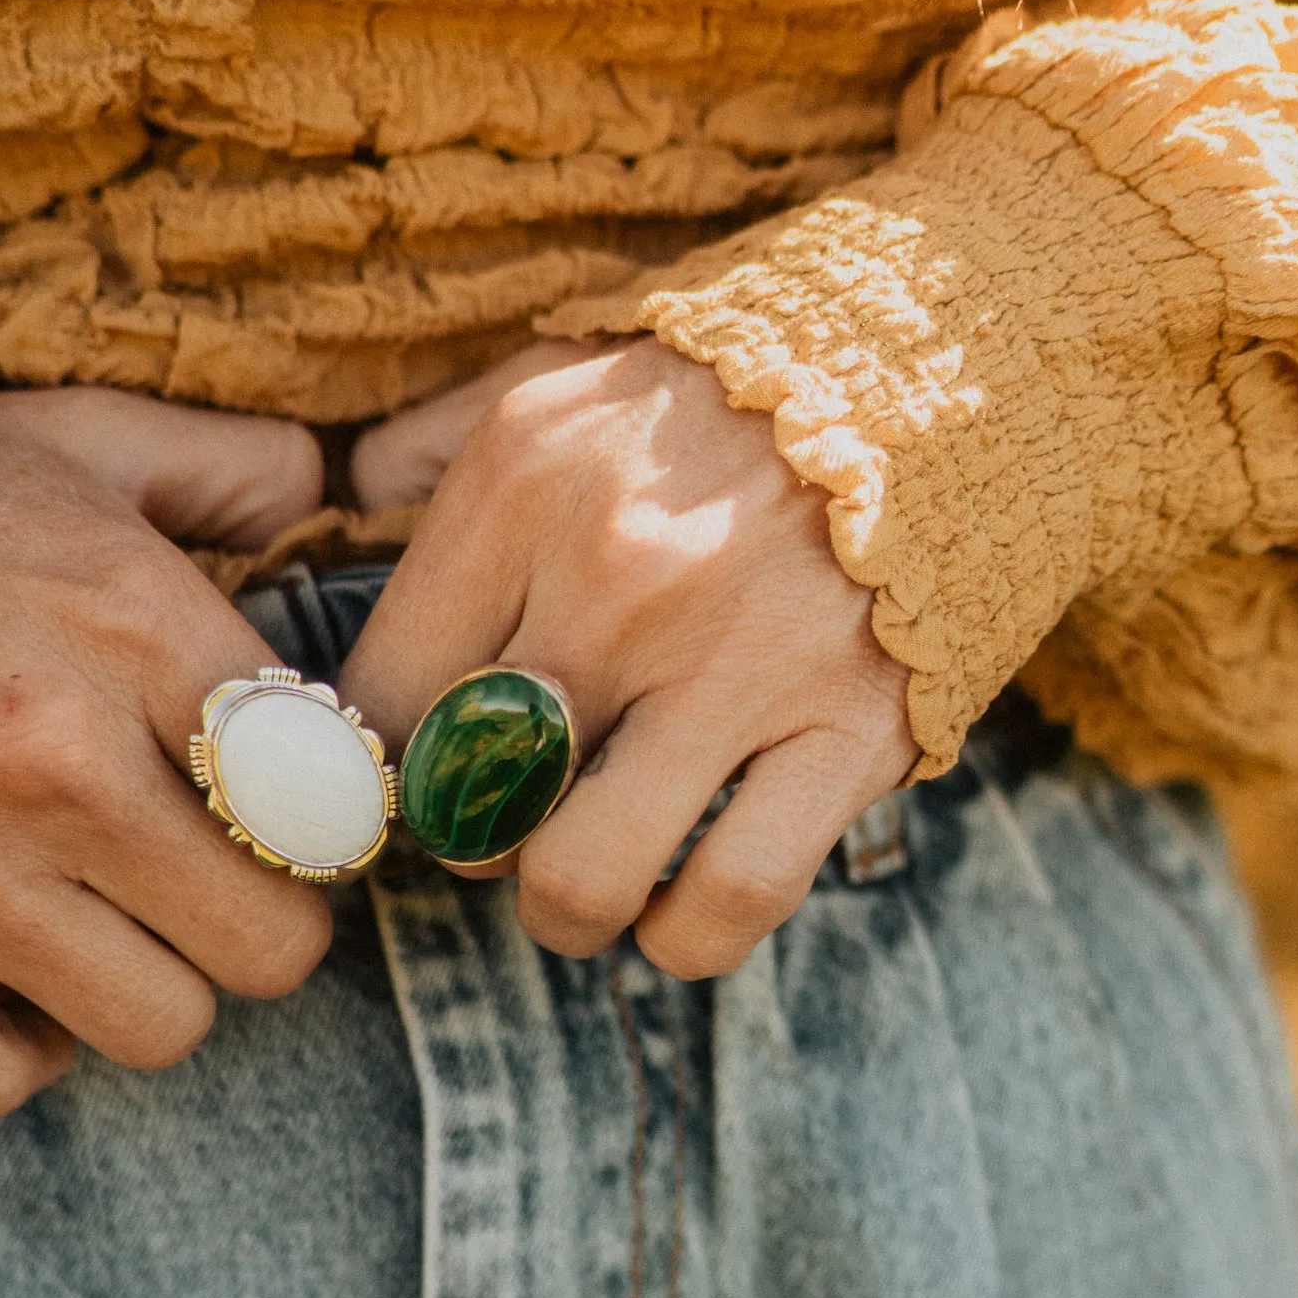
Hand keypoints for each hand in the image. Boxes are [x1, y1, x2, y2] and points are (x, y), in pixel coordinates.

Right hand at [0, 388, 331, 1121]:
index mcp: (132, 622)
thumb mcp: (66, 438)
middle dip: (254, 922)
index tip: (284, 815)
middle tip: (200, 881)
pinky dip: (10, 1045)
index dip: (325, 823)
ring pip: (157, 1027)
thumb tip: (326, 487)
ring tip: (97, 919)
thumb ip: (221, 464)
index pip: (331, 802)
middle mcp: (51, 757)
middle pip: (271, 947)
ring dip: (142, 986)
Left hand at [345, 340, 915, 978]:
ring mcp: (740, 659)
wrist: (959, 361)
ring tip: (585, 876)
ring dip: (567, 910)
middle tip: (510, 817)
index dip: (385, 769)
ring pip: (580, 879)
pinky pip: (730, 900)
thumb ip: (437, 445)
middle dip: (472, 840)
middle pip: (464, 802)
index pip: (382, 701)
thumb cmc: (733, 388)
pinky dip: (688, 935)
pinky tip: (681, 903)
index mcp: (526, 484)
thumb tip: (338, 499)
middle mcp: (620, 573)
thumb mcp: (562, 373)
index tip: (420, 772)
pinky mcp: (851, 728)